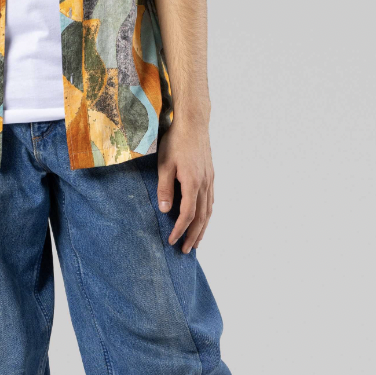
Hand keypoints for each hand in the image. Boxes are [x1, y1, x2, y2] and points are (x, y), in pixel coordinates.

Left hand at [156, 117, 213, 252]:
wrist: (193, 123)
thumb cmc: (176, 142)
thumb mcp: (164, 165)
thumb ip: (165, 189)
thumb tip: (164, 210)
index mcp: (193, 183)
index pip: (187, 214)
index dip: (180, 230)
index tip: (172, 241)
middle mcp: (205, 184)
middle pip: (201, 217)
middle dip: (194, 236)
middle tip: (186, 251)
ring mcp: (210, 180)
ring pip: (209, 211)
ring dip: (203, 229)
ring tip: (197, 242)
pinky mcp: (210, 175)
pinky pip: (211, 201)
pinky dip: (207, 215)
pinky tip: (203, 220)